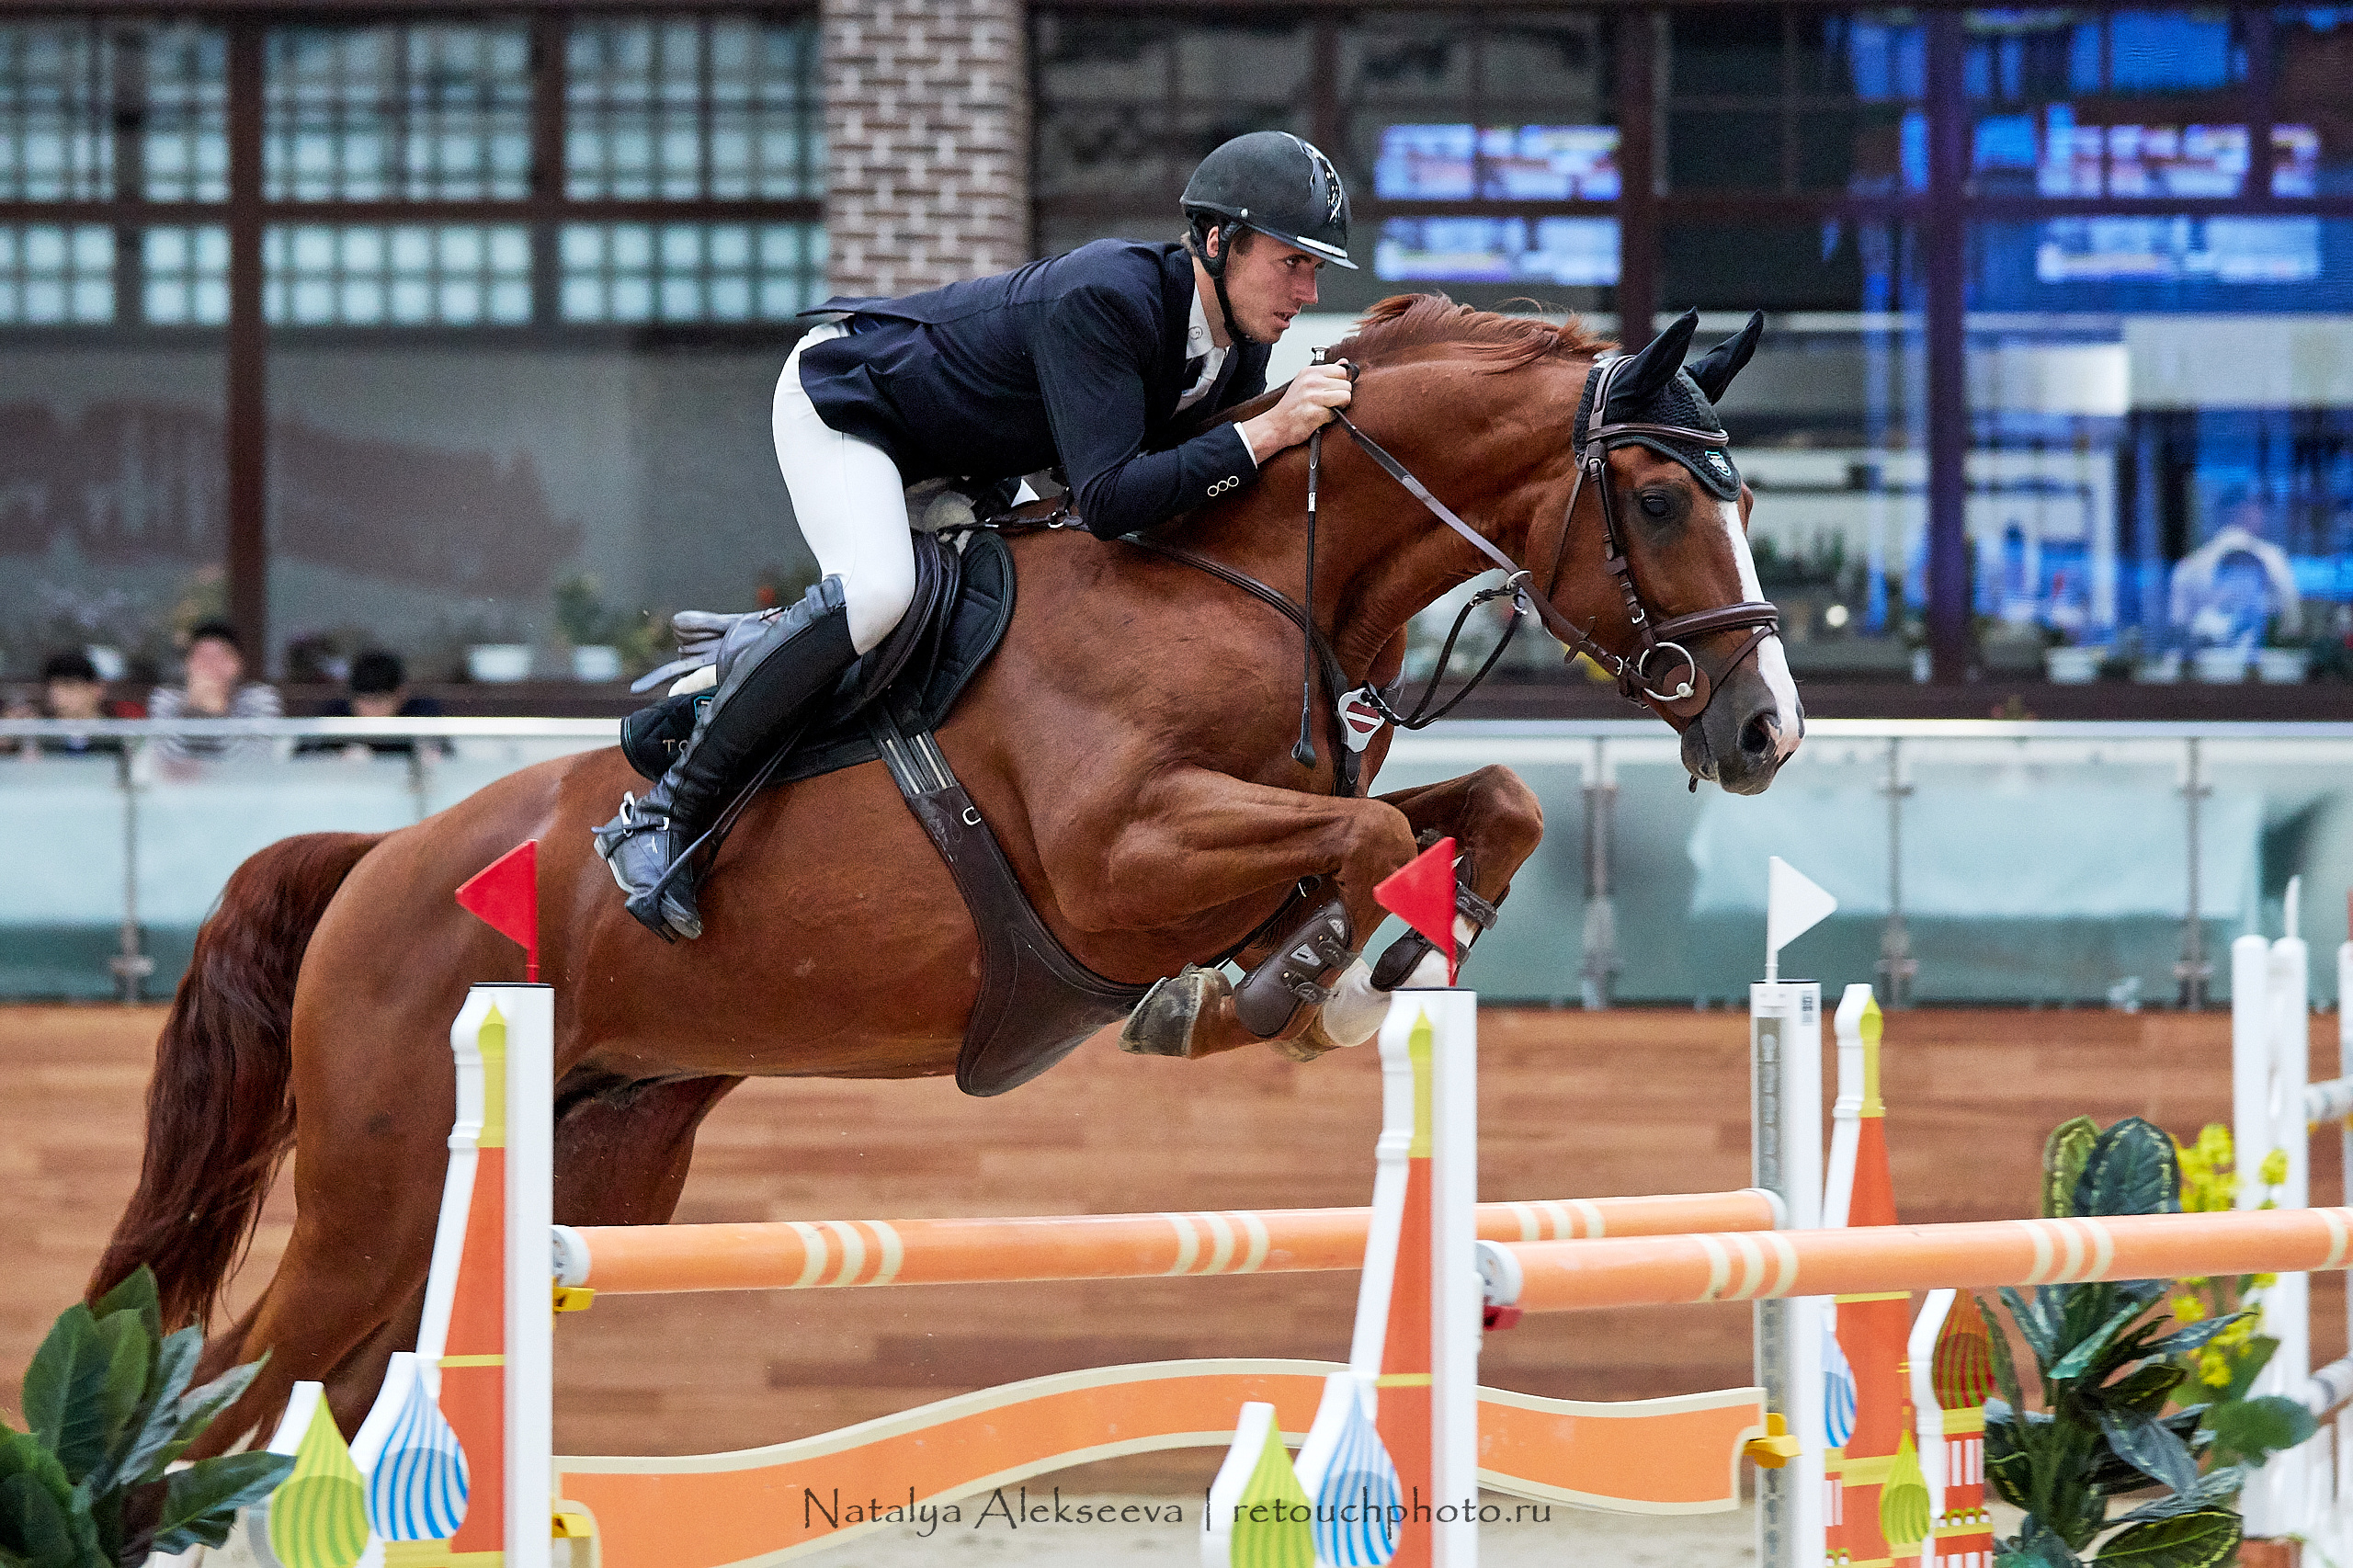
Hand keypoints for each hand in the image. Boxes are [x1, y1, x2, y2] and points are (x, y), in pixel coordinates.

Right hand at [1239, 363, 1353, 457]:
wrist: (1275, 425)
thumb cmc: (1291, 406)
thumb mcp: (1305, 381)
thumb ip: (1326, 372)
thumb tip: (1344, 362)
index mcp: (1310, 371)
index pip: (1341, 371)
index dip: (1341, 383)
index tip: (1333, 390)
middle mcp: (1311, 381)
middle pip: (1346, 385)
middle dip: (1341, 396)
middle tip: (1328, 403)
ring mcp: (1312, 396)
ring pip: (1345, 397)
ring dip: (1339, 407)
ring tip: (1325, 409)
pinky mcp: (1314, 412)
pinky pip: (1335, 414)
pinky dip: (1329, 419)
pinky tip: (1318, 418)